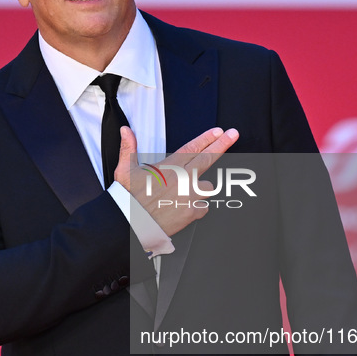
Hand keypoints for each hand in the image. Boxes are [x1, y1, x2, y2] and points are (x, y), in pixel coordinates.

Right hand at [115, 125, 238, 236]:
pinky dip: (196, 208)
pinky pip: (203, 207)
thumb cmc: (128, 199)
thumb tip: (126, 131)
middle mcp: (182, 178)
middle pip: (208, 158)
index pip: (193, 147)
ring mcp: (190, 195)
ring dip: (200, 188)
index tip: (219, 131)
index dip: (207, 138)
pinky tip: (183, 209)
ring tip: (184, 194)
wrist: (131, 224)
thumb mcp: (125, 170)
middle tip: (232, 135)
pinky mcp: (192, 211)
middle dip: (222, 144)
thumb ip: (129, 148)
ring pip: (207, 187)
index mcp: (169, 167)